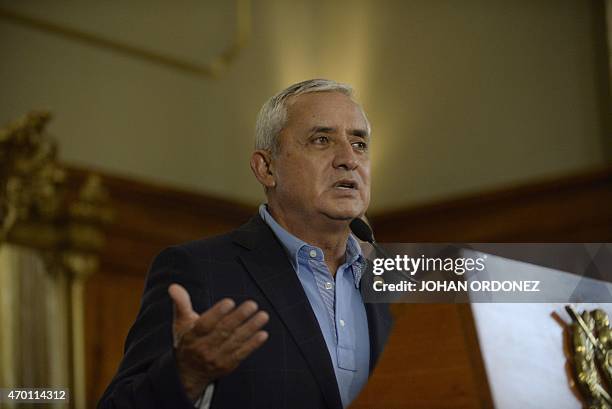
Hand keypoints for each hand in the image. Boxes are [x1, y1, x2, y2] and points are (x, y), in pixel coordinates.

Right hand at [168, 283, 268, 400]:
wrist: (188, 373)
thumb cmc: (188, 340)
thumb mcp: (181, 323)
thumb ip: (181, 303)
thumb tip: (174, 286)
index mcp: (192, 335)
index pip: (205, 324)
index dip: (217, 313)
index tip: (230, 301)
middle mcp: (204, 348)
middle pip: (223, 331)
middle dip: (239, 317)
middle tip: (252, 304)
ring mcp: (217, 358)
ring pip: (235, 342)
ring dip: (251, 328)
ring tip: (263, 316)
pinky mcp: (228, 365)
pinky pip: (241, 354)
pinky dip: (253, 344)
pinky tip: (263, 334)